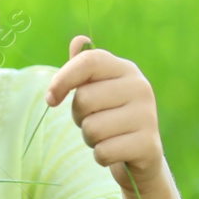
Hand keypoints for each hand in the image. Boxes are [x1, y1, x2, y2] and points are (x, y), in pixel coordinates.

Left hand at [44, 35, 166, 195]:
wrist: (141, 155)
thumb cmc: (111, 117)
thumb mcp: (97, 90)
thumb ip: (83, 67)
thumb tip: (78, 41)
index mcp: (125, 69)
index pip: (89, 60)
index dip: (63, 78)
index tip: (51, 99)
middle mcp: (140, 87)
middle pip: (84, 99)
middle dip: (79, 117)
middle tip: (94, 121)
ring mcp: (147, 116)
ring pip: (92, 129)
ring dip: (90, 139)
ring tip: (106, 137)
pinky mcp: (148, 145)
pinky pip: (103, 152)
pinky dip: (101, 157)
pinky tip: (115, 152)